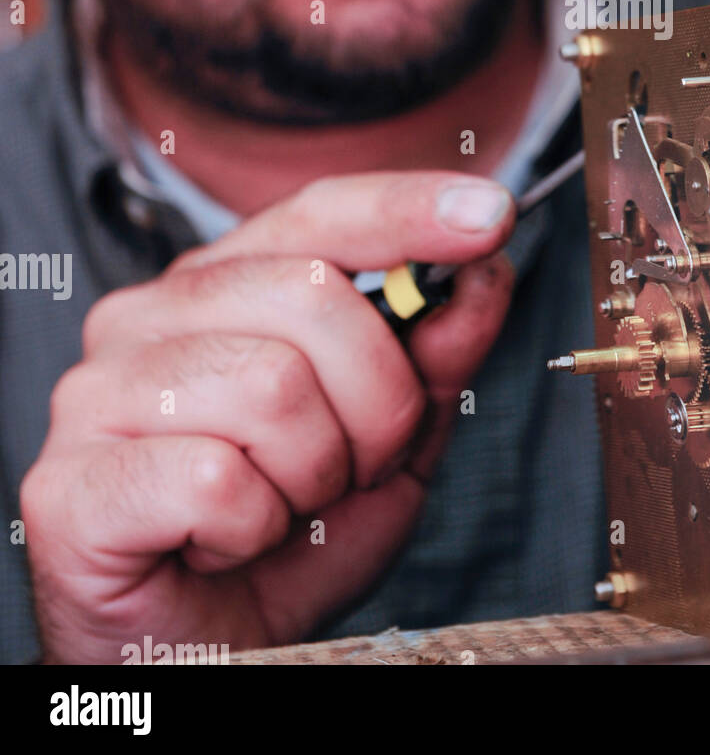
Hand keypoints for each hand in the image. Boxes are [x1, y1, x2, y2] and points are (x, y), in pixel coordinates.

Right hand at [21, 172, 515, 663]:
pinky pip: (214, 479)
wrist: (206, 651)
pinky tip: (226, 540)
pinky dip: (253, 526)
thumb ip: (434, 353)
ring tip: (285, 505)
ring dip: (315, 472)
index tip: (489, 213)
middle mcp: (150, 316)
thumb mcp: (394, 437)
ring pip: (272, 386)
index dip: (408, 207)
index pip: (320, 212)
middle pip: (315, 296)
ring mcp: (99, 393)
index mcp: (225, 286)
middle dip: (378, 401)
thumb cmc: (292, 536)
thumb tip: (483, 273)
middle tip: (355, 465)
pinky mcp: (70, 482)